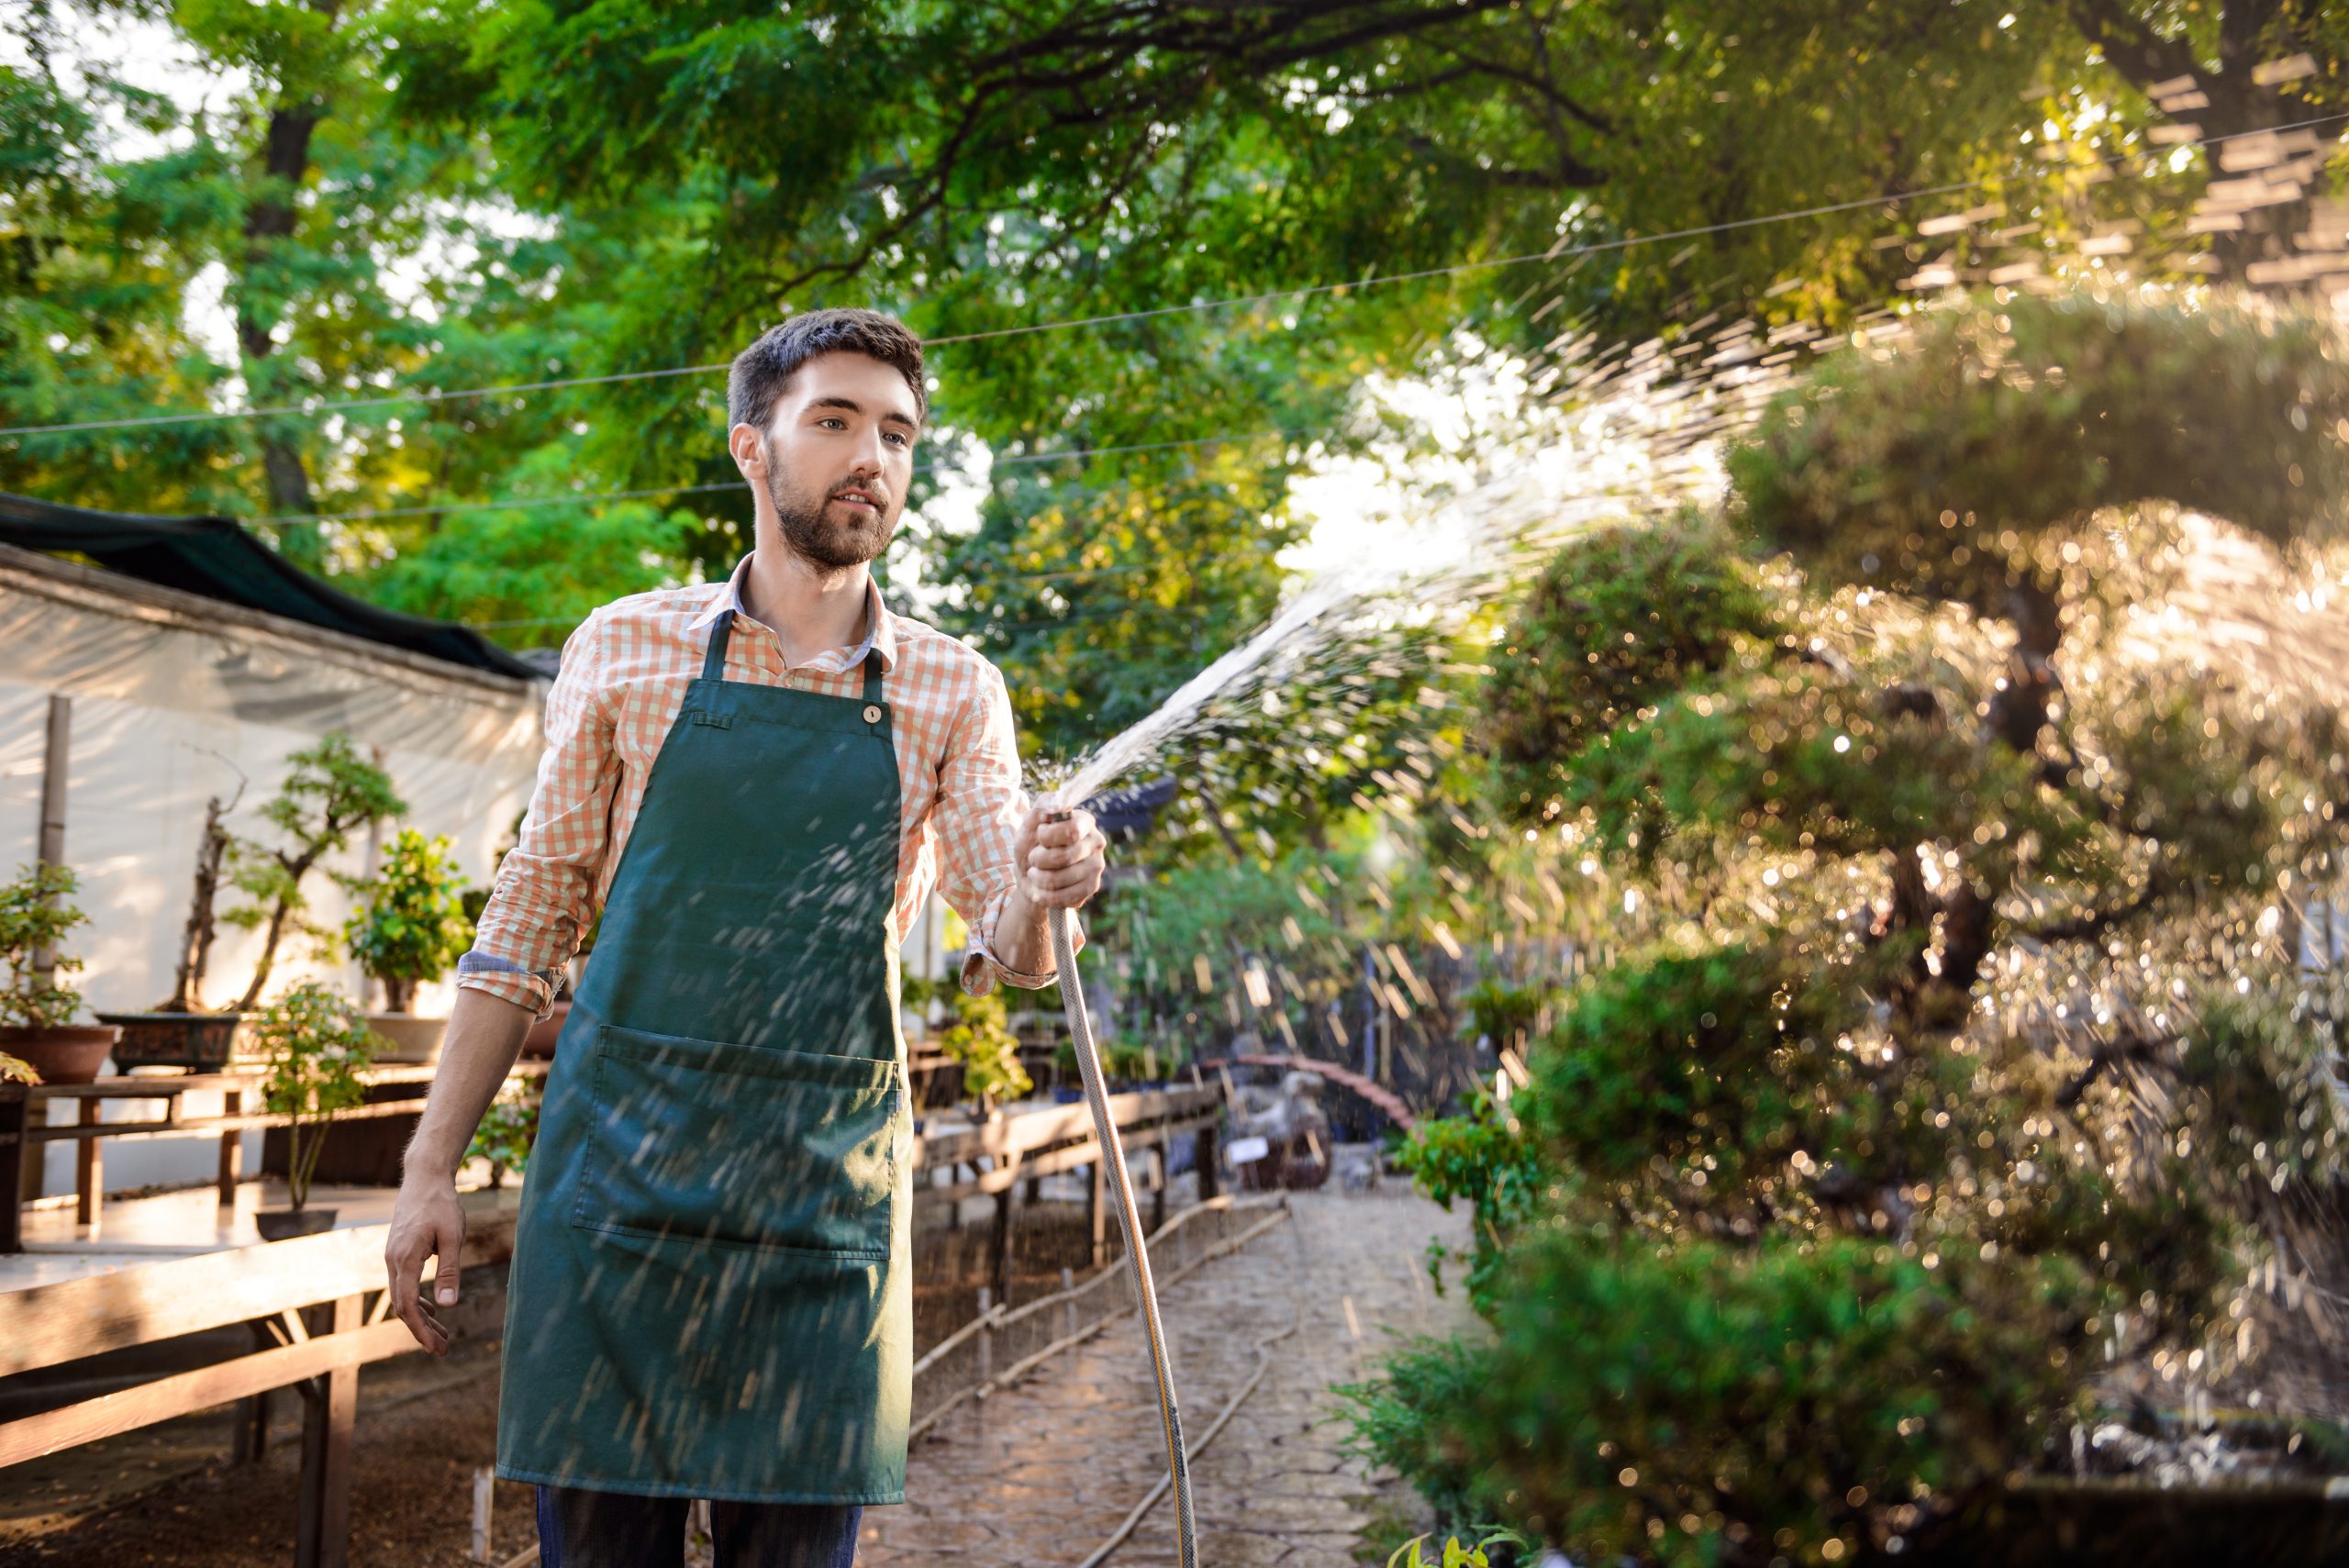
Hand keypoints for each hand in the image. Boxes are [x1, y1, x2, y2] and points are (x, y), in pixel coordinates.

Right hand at [385, 1176, 465, 1355]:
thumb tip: (449, 1305)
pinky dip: (417, 1302)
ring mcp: (392, 1258)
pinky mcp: (398, 1253)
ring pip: (403, 1297)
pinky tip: (434, 1310)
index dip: (421, 1330)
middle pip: (403, 1307)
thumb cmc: (441, 1204)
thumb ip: (449, 1270)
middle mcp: (392, 1262)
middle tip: (442, 1350)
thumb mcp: (452, 1236)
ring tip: (442, 1336)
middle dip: (422, 1331)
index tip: (435, 1348)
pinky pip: (404, 1285)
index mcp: (404, 1259)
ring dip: (421, 1318)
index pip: (408, 1306)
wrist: (423, 1178)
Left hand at [1014, 803, 1106, 909]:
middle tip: (1033, 858)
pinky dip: (1045, 895)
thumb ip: (1042, 808)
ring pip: (1062, 878)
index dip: (1047, 836)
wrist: (1029, 876)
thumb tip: (1057, 803)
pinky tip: (1039, 890)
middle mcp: (1096, 841)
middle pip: (1065, 856)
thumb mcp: (1029, 826)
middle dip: (1039, 859)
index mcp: (1084, 821)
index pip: (1072, 831)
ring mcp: (1097, 865)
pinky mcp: (1092, 887)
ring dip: (1039, 878)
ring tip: (1034, 874)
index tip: (1039, 835)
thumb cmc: (1031, 846)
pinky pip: (1066, 896)